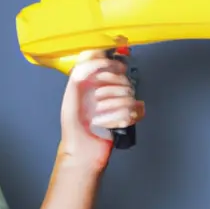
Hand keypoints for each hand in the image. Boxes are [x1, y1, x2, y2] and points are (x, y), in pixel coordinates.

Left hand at [58, 50, 145, 172]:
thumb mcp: (71, 95)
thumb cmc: (73, 126)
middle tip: (97, 104)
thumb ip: (81, 71)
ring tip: (100, 118)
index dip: (112, 63)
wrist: (82, 152)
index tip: (110, 68)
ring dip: (114, 109)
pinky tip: (112, 124)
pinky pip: (138, 110)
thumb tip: (97, 56)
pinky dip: (124, 118)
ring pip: (131, 96)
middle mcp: (108, 89)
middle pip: (124, 79)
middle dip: (111, 92)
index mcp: (95, 81)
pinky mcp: (129, 116)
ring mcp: (120, 102)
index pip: (110, 61)